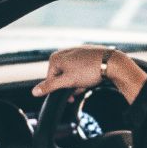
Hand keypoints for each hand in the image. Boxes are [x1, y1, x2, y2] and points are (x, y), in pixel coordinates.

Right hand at [32, 47, 146, 104]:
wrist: (112, 63)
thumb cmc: (90, 71)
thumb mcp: (67, 82)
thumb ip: (50, 87)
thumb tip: (34, 92)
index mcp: (57, 57)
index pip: (50, 79)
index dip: (59, 90)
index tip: (69, 95)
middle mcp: (65, 52)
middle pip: (61, 76)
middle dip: (69, 86)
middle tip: (79, 89)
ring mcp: (76, 52)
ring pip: (72, 73)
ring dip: (77, 83)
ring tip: (87, 83)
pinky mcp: (87, 54)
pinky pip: (81, 68)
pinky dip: (84, 76)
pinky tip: (91, 79)